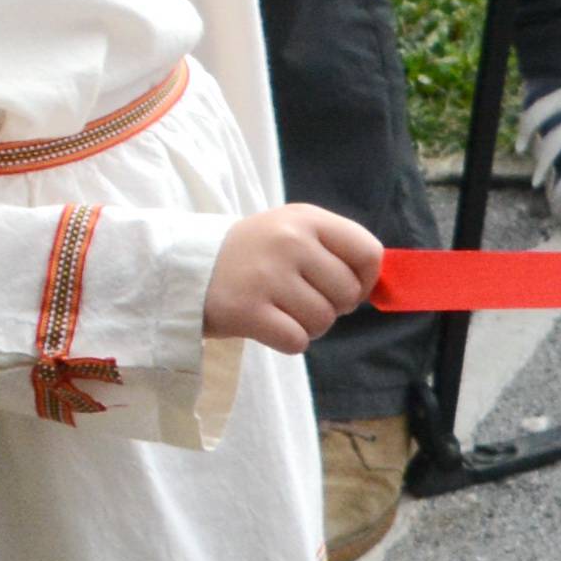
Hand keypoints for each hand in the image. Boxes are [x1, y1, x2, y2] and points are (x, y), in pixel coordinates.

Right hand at [202, 206, 384, 353]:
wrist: (182, 267)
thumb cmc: (251, 254)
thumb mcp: (291, 231)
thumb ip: (334, 250)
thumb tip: (378, 285)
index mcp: (306, 219)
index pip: (368, 252)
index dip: (367, 279)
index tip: (348, 288)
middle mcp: (289, 242)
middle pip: (348, 294)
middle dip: (333, 306)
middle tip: (301, 299)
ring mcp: (267, 276)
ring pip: (324, 321)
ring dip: (309, 325)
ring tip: (281, 310)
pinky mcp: (246, 311)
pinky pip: (297, 341)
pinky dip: (289, 341)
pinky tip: (268, 325)